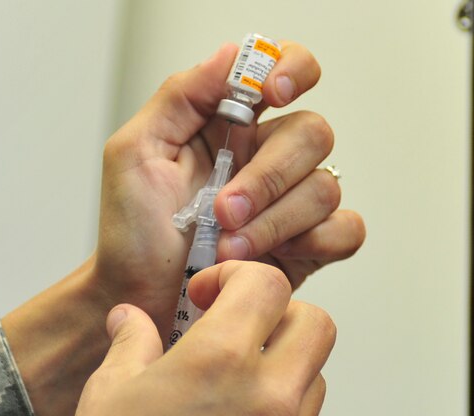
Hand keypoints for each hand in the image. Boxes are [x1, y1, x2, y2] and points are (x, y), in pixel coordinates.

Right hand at [5, 261, 334, 415]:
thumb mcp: (106, 392)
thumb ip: (131, 342)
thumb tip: (131, 320)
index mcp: (219, 363)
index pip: (267, 286)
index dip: (237, 276)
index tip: (209, 293)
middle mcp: (266, 402)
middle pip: (315, 327)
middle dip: (277, 314)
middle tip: (235, 326)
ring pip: (314, 382)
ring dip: (281, 367)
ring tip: (228, 382)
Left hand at [94, 41, 364, 341]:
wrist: (138, 299)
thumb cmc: (131, 234)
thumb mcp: (134, 154)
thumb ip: (179, 97)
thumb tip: (231, 55)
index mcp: (227, 125)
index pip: (283, 72)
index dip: (292, 69)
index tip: (272, 95)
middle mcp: (264, 158)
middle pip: (312, 132)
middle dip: (266, 176)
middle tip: (221, 212)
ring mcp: (288, 202)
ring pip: (324, 186)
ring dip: (273, 222)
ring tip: (226, 250)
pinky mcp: (306, 246)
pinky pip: (345, 229)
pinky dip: (313, 242)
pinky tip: (268, 259)